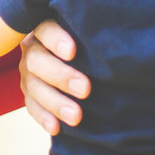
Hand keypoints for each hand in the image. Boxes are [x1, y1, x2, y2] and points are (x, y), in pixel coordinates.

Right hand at [18, 19, 89, 134]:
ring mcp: (29, 71)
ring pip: (34, 86)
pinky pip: (32, 106)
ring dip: (55, 102)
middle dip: (61, 76)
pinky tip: (57, 128)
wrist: (89, 63)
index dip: (55, 39)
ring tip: (76, 116)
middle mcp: (33, 47)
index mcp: (46, 26)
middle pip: (37, 60)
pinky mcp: (30, 93)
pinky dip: (43, 117)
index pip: (45, 28)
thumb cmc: (94, 41)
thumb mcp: (92, 34)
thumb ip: (97, 34)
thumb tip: (125, 38)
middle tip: (85, 89)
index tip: (72, 52)